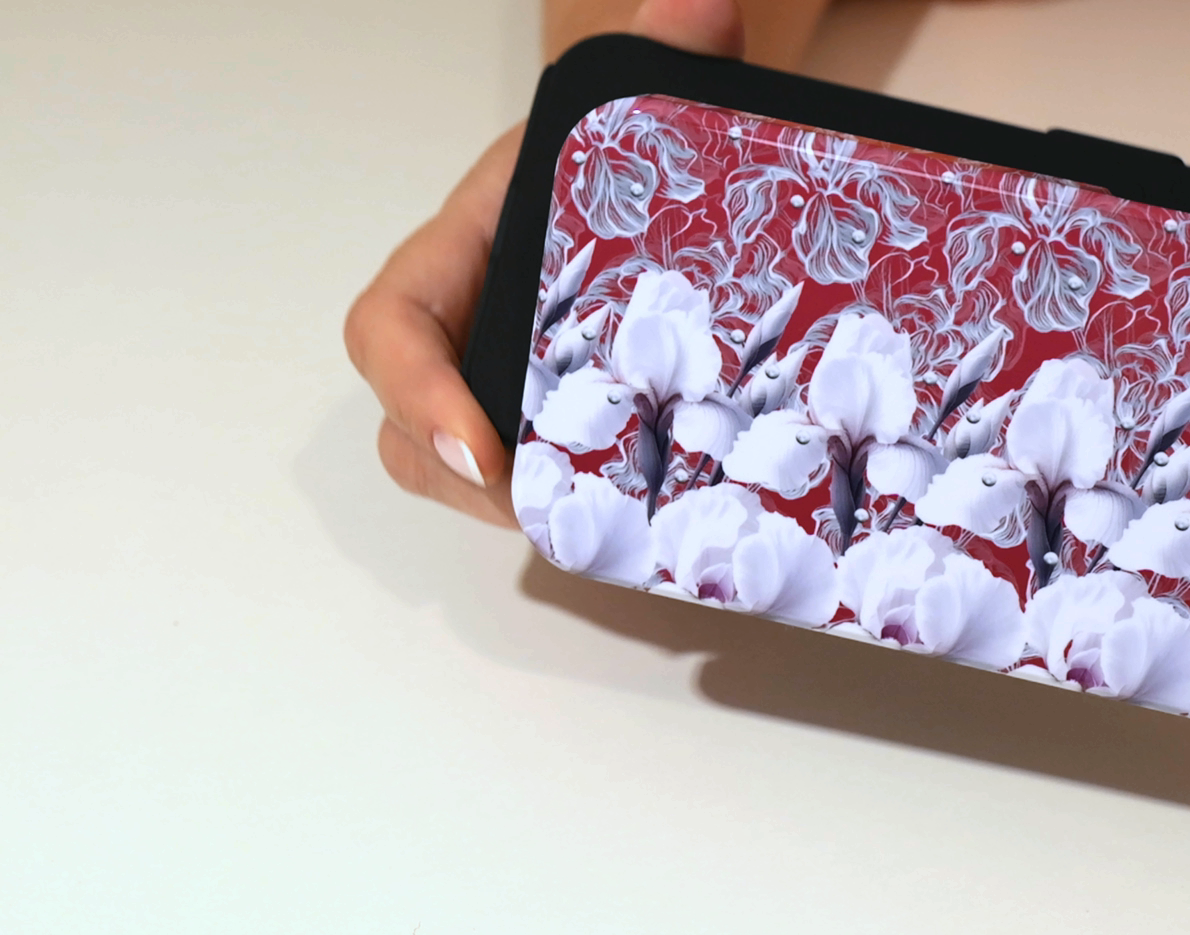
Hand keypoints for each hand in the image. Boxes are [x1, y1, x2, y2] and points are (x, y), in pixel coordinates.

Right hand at [343, 0, 747, 525]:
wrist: (659, 182)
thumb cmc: (623, 151)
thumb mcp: (637, 108)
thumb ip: (666, 56)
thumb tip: (701, 7)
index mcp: (463, 250)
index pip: (390, 328)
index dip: (416, 394)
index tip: (476, 452)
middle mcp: (469, 327)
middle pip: (415, 430)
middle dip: (470, 488)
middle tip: (558, 516)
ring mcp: (505, 384)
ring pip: (466, 474)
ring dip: (520, 512)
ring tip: (604, 530)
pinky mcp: (555, 425)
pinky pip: (532, 485)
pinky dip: (569, 513)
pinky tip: (640, 529)